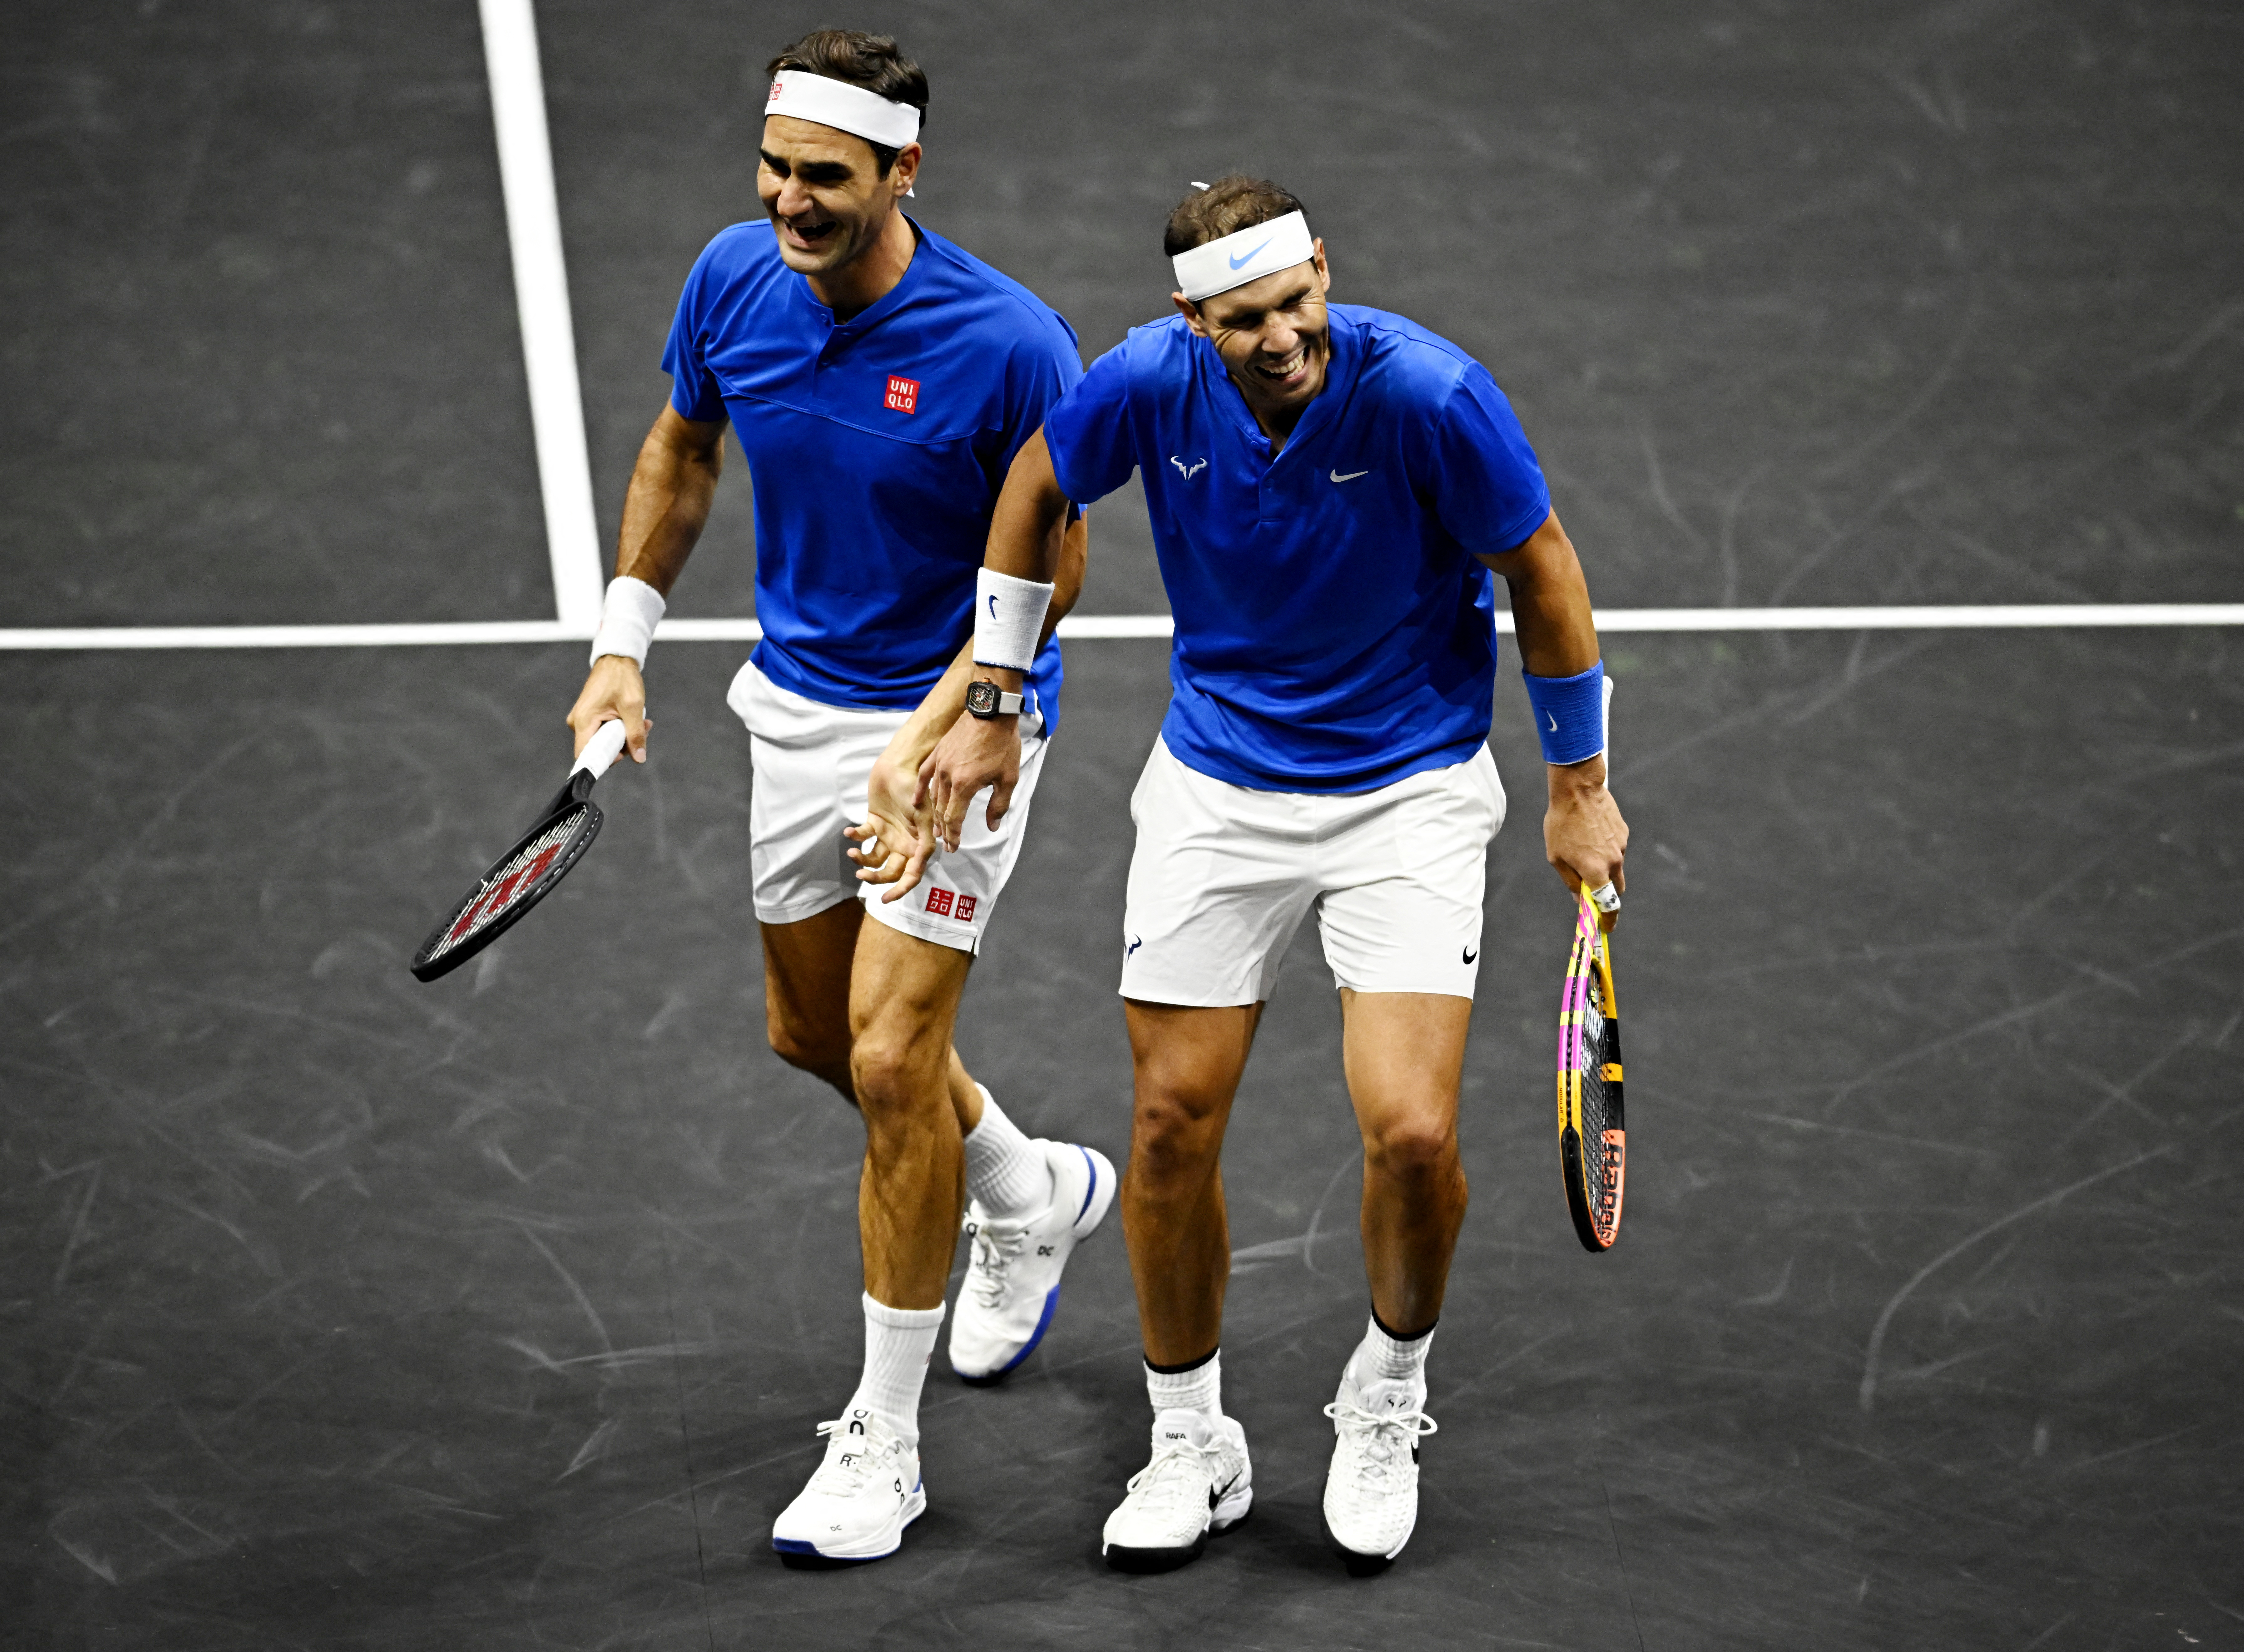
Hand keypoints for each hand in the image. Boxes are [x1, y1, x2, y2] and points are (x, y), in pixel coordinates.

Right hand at [568, 655, 650, 764]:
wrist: (616, 659)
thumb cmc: (621, 678)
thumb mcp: (633, 707)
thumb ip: (635, 734)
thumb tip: (639, 757)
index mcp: (584, 721)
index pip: (586, 755)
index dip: (606, 760)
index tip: (625, 754)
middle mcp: (579, 722)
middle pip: (599, 749)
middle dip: (623, 744)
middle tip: (643, 731)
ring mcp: (583, 719)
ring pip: (604, 740)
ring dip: (625, 735)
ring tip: (643, 722)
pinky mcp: (590, 716)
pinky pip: (604, 730)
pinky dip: (620, 728)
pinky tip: (634, 718)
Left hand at [847, 748, 935, 901]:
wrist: (899, 764)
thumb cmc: (913, 786)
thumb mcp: (924, 815)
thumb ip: (924, 841)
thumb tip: (919, 866)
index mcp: (919, 845)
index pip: (911, 875)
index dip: (900, 890)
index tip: (885, 899)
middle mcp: (904, 843)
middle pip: (891, 871)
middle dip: (876, 877)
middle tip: (861, 875)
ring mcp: (889, 833)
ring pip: (875, 858)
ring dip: (863, 861)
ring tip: (853, 853)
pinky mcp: (874, 822)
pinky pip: (863, 836)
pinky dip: (854, 837)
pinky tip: (848, 833)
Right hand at [921, 710, 1021, 853]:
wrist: (991, 713)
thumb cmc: (1003, 745)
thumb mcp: (1008, 778)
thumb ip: (999, 804)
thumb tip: (992, 826)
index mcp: (965, 785)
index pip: (954, 818)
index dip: (953, 835)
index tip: (953, 848)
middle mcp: (947, 776)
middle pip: (942, 810)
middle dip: (944, 830)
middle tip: (946, 844)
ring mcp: (940, 764)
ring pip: (933, 795)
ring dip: (935, 814)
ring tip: (937, 829)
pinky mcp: (938, 753)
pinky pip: (924, 775)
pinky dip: (920, 790)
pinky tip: (916, 801)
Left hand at [1544, 754, 1626, 925]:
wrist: (1578, 789)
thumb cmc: (1561, 823)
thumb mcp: (1556, 857)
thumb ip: (1570, 881)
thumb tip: (1579, 899)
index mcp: (1596, 871)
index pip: (1608, 904)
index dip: (1609, 919)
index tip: (1606, 928)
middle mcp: (1613, 861)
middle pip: (1616, 889)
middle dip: (1606, 894)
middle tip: (1591, 890)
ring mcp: (1621, 846)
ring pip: (1615, 867)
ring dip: (1603, 867)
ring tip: (1582, 848)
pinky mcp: (1624, 833)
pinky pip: (1615, 848)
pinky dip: (1605, 849)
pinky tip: (1590, 834)